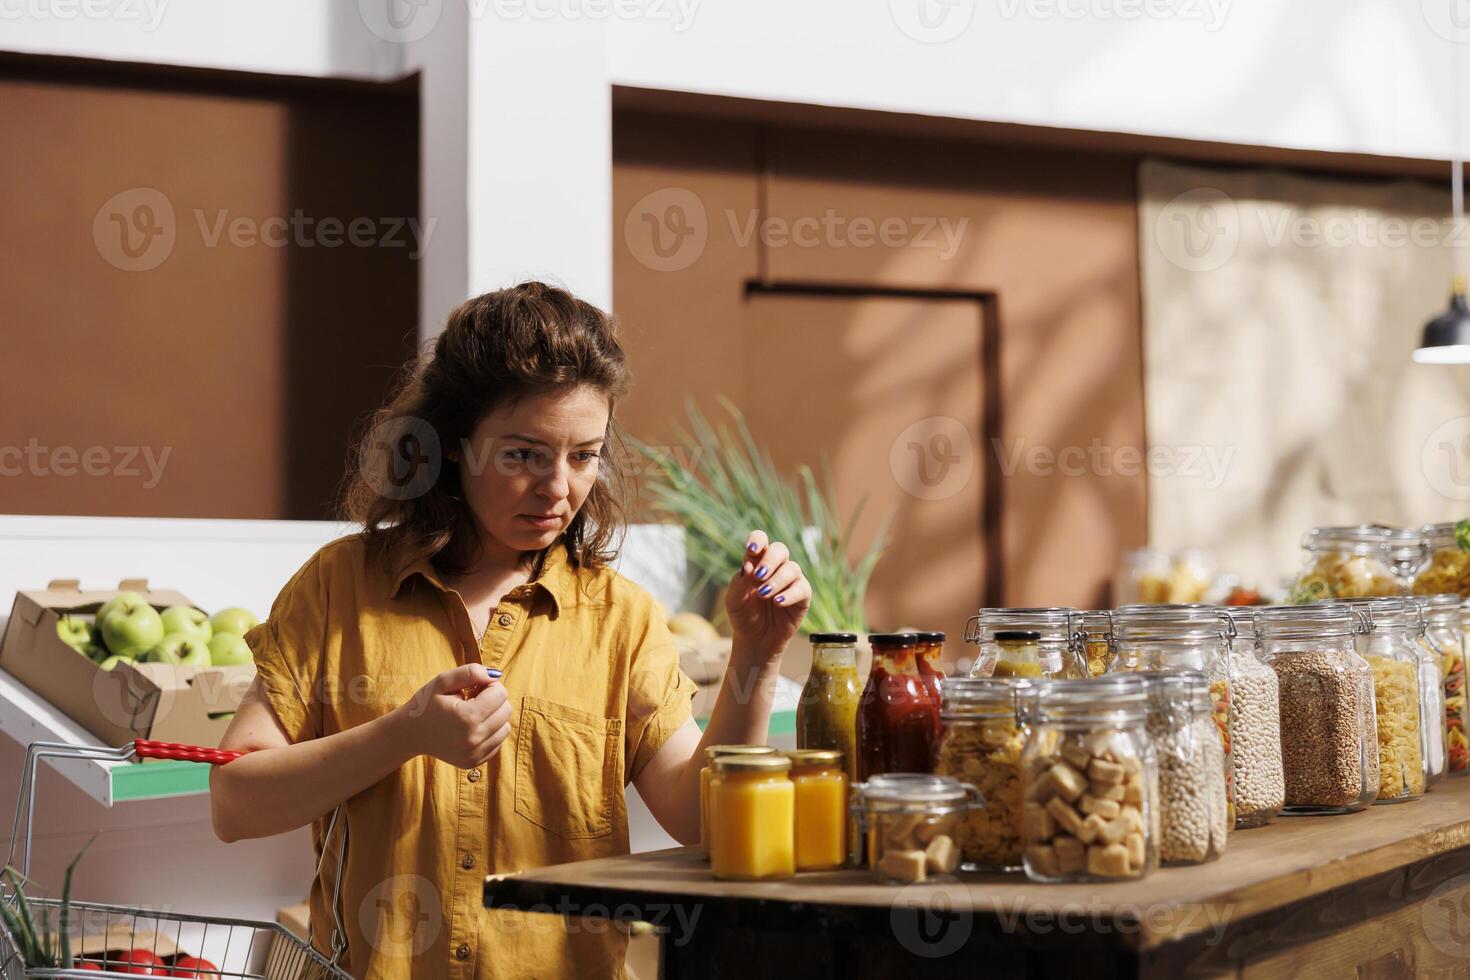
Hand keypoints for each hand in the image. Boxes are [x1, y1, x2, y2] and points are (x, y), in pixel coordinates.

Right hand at [396, 663, 511, 768]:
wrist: (409, 734)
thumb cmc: (426, 704)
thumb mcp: (443, 681)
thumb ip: (471, 672)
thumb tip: (496, 675)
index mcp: (467, 717)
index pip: (500, 693)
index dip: (488, 685)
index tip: (472, 688)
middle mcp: (474, 739)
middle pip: (506, 710)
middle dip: (493, 700)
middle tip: (472, 699)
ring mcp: (475, 754)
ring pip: (505, 727)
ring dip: (493, 716)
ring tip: (472, 713)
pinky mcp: (474, 762)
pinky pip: (498, 742)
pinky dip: (490, 732)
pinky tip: (471, 727)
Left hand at [725, 530, 810, 659]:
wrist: (756, 640)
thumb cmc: (743, 616)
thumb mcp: (734, 601)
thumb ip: (739, 583)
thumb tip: (748, 566)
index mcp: (756, 562)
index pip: (760, 541)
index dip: (758, 539)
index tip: (751, 548)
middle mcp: (776, 567)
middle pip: (780, 549)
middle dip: (770, 560)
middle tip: (758, 577)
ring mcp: (791, 580)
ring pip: (792, 568)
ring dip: (777, 580)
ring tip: (764, 594)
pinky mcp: (802, 596)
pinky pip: (801, 588)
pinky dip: (789, 594)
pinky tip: (777, 603)